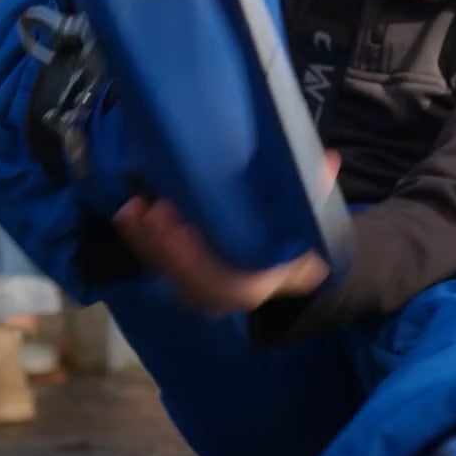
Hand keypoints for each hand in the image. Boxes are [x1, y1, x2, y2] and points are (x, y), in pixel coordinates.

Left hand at [112, 150, 339, 314]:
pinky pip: (162, 268)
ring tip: (132, 210)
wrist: (288, 271)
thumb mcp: (312, 220)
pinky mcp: (186, 280)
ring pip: (171, 276)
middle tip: (154, 210)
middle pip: (191, 281)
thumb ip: (317, 193)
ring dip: (147, 245)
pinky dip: (143, 245)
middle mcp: (230, 295)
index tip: (183, 231)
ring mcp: (205, 291)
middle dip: (167, 250)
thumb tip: (327, 160)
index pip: (231, 284)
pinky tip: (129, 215)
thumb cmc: (296, 240)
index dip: (201, 263)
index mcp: (263, 283)